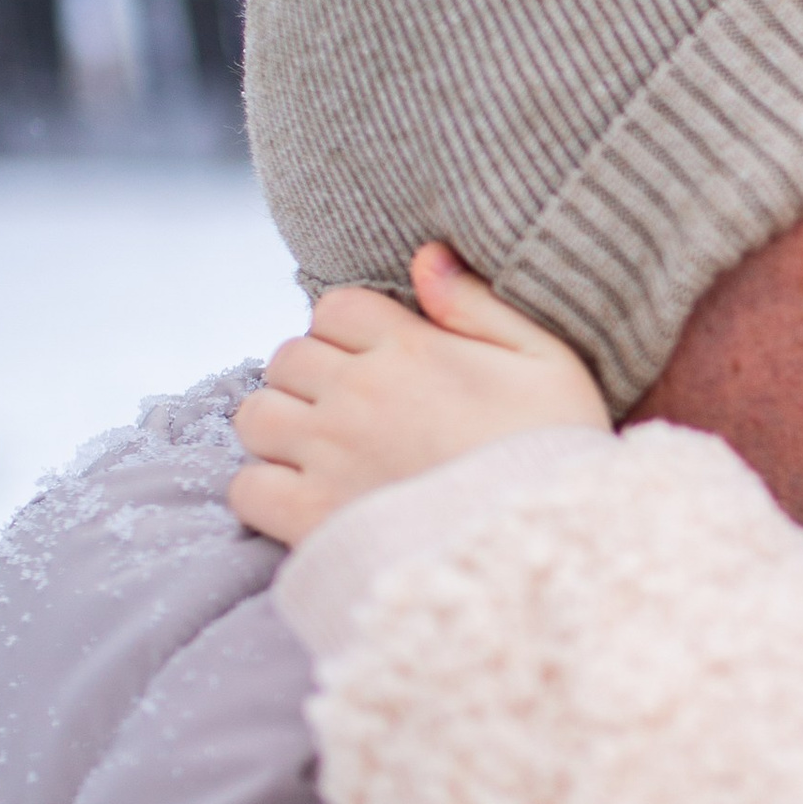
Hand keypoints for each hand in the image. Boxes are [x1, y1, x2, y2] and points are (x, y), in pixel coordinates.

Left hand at [228, 245, 608, 548]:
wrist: (547, 547)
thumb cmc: (556, 455)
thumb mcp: (550, 362)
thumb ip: (481, 304)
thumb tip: (426, 255)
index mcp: (411, 348)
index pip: (335, 308)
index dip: (350, 330)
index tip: (379, 361)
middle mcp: (359, 393)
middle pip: (288, 358)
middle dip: (313, 377)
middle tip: (353, 412)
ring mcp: (328, 454)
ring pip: (256, 415)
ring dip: (280, 427)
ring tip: (321, 451)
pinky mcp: (311, 518)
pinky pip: (247, 488)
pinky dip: (264, 490)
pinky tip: (304, 497)